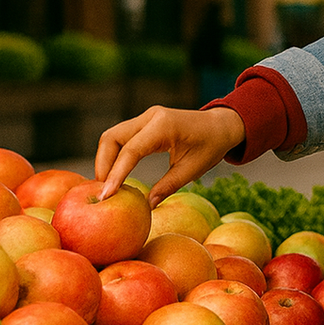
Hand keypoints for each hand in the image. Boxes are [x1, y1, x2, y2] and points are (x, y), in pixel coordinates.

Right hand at [95, 106, 245, 205]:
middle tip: (102, 192)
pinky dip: (114, 155)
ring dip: (106, 160)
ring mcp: (146, 117)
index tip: (106, 195)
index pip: (130, 151)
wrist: (221, 126)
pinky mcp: (144, 123)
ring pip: (112, 136)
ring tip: (106, 185)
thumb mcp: (192, 169)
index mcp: (164, 126)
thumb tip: (146, 207)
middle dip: (103, 165)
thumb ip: (168, 186)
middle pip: (111, 138)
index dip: (115, 174)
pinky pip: (121, 137)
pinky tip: (114, 174)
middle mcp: (150, 117)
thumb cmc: (211, 147)